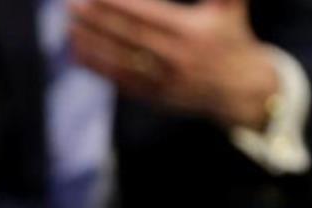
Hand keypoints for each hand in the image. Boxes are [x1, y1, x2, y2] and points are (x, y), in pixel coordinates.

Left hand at [69, 0, 278, 129]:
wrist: (242, 90)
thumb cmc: (232, 38)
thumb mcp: (230, 7)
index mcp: (192, 32)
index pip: (147, 15)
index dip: (119, 5)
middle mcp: (176, 57)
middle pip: (128, 37)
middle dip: (98, 21)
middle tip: (72, 6)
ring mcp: (163, 79)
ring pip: (120, 60)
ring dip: (91, 44)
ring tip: (69, 27)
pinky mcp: (154, 95)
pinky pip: (119, 80)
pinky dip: (97, 67)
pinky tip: (78, 53)